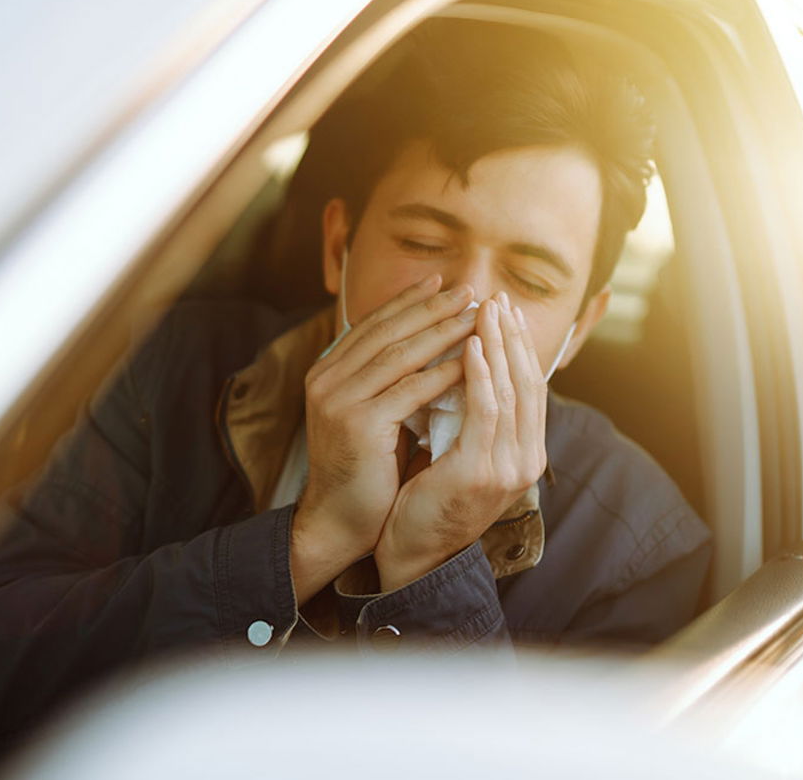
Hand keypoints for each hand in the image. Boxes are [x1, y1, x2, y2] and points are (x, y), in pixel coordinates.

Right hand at [290, 275, 477, 602]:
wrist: (339, 520)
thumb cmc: (365, 469)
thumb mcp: (371, 414)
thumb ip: (386, 379)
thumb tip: (427, 340)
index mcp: (326, 372)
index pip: (372, 325)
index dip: (408, 301)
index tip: (442, 283)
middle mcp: (325, 379)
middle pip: (387, 332)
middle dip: (431, 308)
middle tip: (469, 290)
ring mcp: (337, 399)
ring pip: (399, 355)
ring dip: (443, 333)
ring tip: (477, 317)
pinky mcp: (357, 423)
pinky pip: (409, 390)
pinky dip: (442, 374)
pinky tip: (471, 363)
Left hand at [375, 294, 547, 590]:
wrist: (410, 553)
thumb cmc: (426, 499)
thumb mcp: (458, 452)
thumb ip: (470, 418)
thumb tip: (465, 366)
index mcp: (523, 454)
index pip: (529, 387)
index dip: (519, 346)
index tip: (503, 309)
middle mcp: (525, 460)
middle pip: (527, 383)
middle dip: (513, 336)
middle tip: (497, 297)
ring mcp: (507, 468)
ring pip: (511, 391)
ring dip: (499, 345)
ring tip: (484, 309)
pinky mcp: (480, 472)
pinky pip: (486, 413)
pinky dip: (481, 375)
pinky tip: (472, 347)